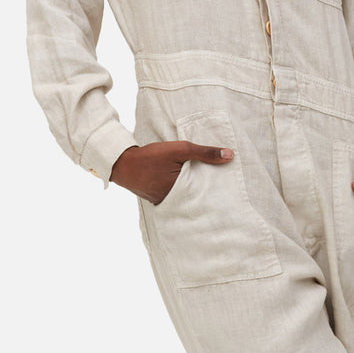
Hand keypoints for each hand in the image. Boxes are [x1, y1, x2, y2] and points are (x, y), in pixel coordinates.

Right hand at [110, 141, 233, 203]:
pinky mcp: (158, 200)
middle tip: (222, 187)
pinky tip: (186, 185)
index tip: (229, 186)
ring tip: (207, 185)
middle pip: (198, 197)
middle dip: (207, 192)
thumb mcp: (180, 150)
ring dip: (194, 191)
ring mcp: (165, 203)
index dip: (217, 188)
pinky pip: (175, 197)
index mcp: (183, 192)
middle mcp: (175, 202)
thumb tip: (230, 155)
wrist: (123, 164)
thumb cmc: (151, 156)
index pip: (207, 193)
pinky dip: (181, 192)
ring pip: (186, 197)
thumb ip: (204, 153)